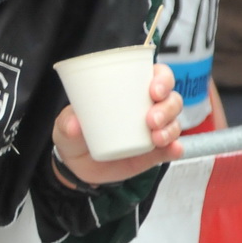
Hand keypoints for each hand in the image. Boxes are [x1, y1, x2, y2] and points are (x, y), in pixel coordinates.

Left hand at [53, 63, 183, 185]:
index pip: (156, 76)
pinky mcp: (155, 153)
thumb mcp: (65, 127)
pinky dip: (176, 148)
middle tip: (151, 119)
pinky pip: (172, 149)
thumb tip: (75, 125)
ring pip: (174, 123)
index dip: (163, 79)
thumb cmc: (74, 135)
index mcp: (128, 91)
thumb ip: (67, 124)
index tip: (154, 90)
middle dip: (167, 107)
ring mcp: (153, 131)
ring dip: (171, 128)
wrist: (77, 166)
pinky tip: (174, 149)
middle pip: (171, 100)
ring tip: (155, 138)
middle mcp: (147, 108)